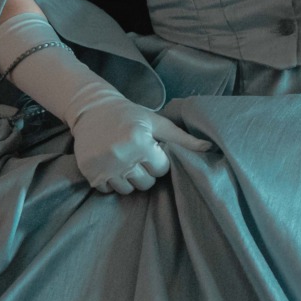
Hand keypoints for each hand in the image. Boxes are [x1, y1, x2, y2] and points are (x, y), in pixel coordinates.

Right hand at [69, 99, 210, 194]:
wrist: (92, 110)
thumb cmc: (129, 115)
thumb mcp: (157, 122)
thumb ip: (182, 138)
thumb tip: (209, 148)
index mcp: (140, 142)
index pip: (161, 169)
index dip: (158, 159)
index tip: (150, 148)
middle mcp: (122, 157)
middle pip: (146, 183)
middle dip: (145, 171)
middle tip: (138, 155)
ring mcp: (104, 167)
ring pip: (128, 190)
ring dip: (130, 178)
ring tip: (125, 160)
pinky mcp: (90, 173)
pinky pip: (109, 190)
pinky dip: (112, 181)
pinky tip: (111, 165)